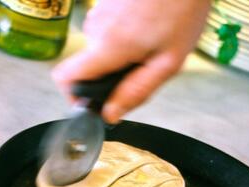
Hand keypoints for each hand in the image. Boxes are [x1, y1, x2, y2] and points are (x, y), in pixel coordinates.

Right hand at [52, 0, 210, 122]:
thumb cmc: (182, 10)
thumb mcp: (168, 63)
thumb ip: (136, 92)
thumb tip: (110, 114)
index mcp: (110, 46)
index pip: (66, 78)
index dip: (74, 96)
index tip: (93, 102)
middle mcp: (96, 27)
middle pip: (88, 66)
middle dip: (111, 74)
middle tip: (142, 66)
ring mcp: (98, 11)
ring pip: (100, 48)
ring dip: (120, 53)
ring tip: (150, 42)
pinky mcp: (104, 2)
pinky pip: (106, 31)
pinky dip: (123, 36)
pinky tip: (146, 26)